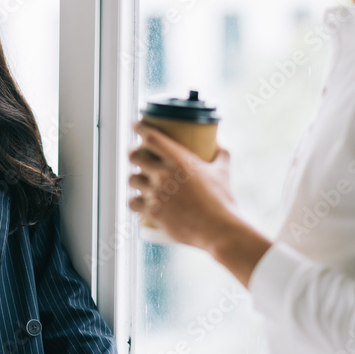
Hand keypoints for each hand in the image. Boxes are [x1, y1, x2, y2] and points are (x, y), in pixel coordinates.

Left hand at [127, 122, 235, 249]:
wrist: (218, 229)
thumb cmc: (222, 200)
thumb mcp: (222, 171)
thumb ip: (220, 153)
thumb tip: (218, 142)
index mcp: (179, 159)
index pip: (150, 136)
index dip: (139, 127)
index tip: (135, 124)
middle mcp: (163, 174)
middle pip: (134, 155)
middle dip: (133, 153)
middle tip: (137, 155)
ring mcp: (156, 194)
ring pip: (131, 179)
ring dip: (134, 178)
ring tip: (139, 179)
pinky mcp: (152, 212)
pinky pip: (132, 202)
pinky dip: (134, 201)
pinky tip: (137, 200)